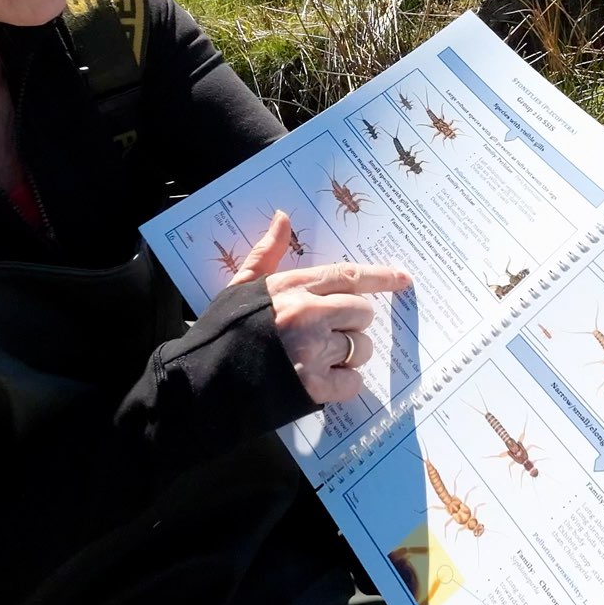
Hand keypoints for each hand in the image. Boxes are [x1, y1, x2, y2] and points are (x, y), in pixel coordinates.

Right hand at [229, 211, 412, 404]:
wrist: (199, 383)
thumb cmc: (221, 333)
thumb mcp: (241, 287)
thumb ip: (267, 253)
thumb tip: (284, 217)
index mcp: (291, 286)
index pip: (348, 275)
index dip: (381, 277)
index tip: (404, 279)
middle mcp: (307, 314)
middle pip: (362, 312)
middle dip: (353, 323)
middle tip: (330, 333)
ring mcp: (312, 351)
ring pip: (360, 348)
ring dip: (347, 356)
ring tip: (316, 360)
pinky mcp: (312, 387)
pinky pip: (353, 382)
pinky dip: (342, 385)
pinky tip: (318, 382)